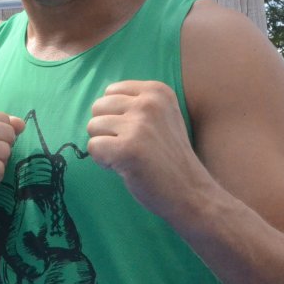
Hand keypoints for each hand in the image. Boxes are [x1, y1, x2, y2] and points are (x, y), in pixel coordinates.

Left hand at [86, 80, 204, 217]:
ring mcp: (138, 125)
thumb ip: (134, 104)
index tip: (136, 132)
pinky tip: (125, 167)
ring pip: (93, 126)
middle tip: (131, 147)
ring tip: (129, 157)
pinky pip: (93, 147)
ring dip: (105, 146)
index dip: (115, 115)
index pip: (111, 91)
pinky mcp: (127, 148)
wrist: (191, 192)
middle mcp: (149, 103)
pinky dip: (103, 161)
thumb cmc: (169, 157)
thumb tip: (96, 103)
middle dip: (107, 129)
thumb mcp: (162, 116)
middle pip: (98, 107)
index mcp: (157, 91)